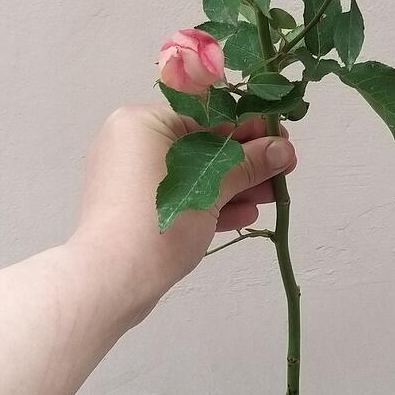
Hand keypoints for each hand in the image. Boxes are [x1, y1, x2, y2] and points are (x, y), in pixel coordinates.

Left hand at [71, 104, 296, 324]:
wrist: (111, 281)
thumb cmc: (157, 221)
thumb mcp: (211, 187)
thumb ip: (248, 164)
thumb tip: (281, 150)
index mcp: (142, 122)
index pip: (204, 113)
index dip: (247, 125)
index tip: (279, 137)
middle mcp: (132, 143)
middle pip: (202, 144)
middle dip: (246, 160)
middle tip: (283, 168)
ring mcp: (132, 178)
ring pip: (193, 173)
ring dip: (235, 184)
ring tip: (273, 195)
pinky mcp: (136, 208)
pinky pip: (179, 196)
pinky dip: (210, 203)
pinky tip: (245, 213)